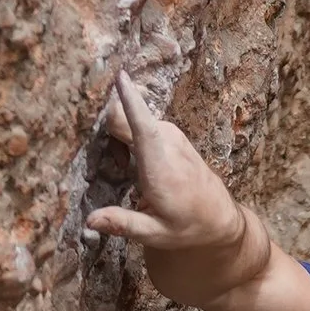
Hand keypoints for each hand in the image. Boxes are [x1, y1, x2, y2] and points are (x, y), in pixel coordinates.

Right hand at [85, 73, 244, 268]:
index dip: (129, 100)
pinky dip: (130, 139)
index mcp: (160, 165)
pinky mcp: (171, 131)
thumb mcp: (155, 234)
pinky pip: (140, 124)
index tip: (119, 76)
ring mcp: (171, 133)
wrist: (219, 217)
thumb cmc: (187, 226)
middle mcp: (167, 142)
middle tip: (119, 169)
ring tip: (130, 173)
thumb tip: (90, 222)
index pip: (141, 125)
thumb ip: (123, 224)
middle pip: (123, 120)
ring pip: (130, 121)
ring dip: (120, 141)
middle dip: (108, 136)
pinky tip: (139, 166)